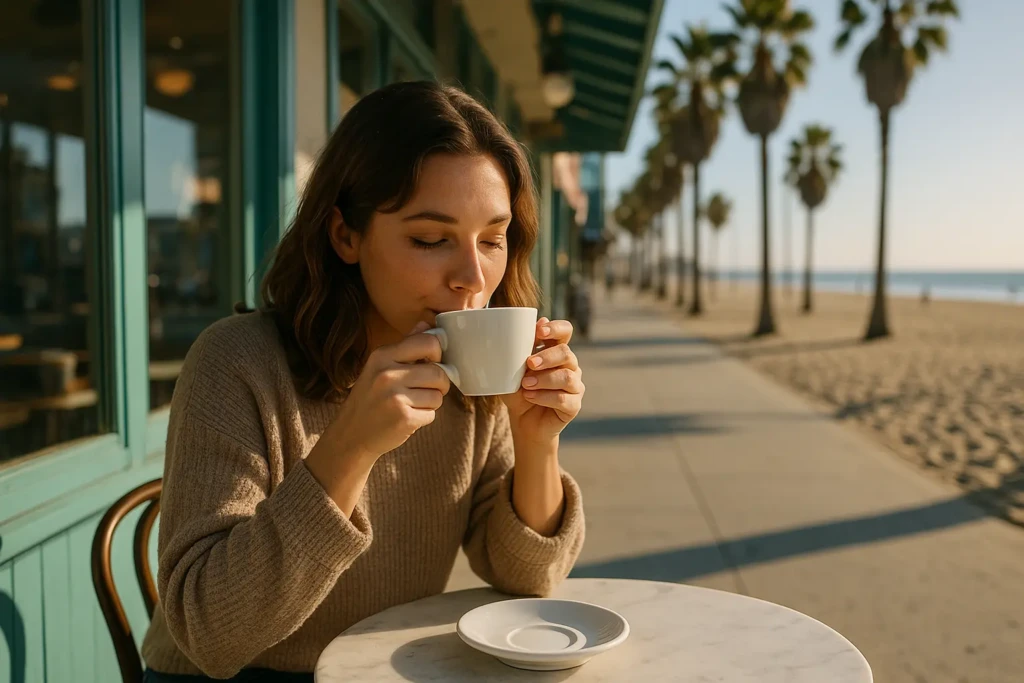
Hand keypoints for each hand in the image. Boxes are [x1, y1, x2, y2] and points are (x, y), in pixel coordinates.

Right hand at [323, 321, 450, 463]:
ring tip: (412, 404)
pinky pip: (432, 414)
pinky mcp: (403, 419)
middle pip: (438, 372)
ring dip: (431, 402)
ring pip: (438, 395)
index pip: (428, 342)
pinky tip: (407, 418)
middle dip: (440, 383)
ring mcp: (394, 397)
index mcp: (382, 356)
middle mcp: (386, 374)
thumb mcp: (379, 367)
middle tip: (428, 389)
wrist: (350, 435)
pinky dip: (424, 418)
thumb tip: (427, 324)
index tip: (433, 363)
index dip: (438, 354)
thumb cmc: (370, 398)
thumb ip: (405, 346)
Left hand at [502, 318, 583, 445]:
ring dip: (544, 379)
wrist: (522, 421)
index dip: (556, 328)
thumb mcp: (513, 371)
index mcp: (555, 351)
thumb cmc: (518, 391)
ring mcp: (574, 386)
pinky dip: (544, 397)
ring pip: (567, 377)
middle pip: (566, 353)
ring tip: (525, 385)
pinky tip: (530, 397)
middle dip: (547, 357)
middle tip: (529, 363)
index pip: (565, 331)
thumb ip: (521, 351)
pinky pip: (563, 398)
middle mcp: (569, 366)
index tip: (539, 331)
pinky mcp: (574, 405)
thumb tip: (532, 325)